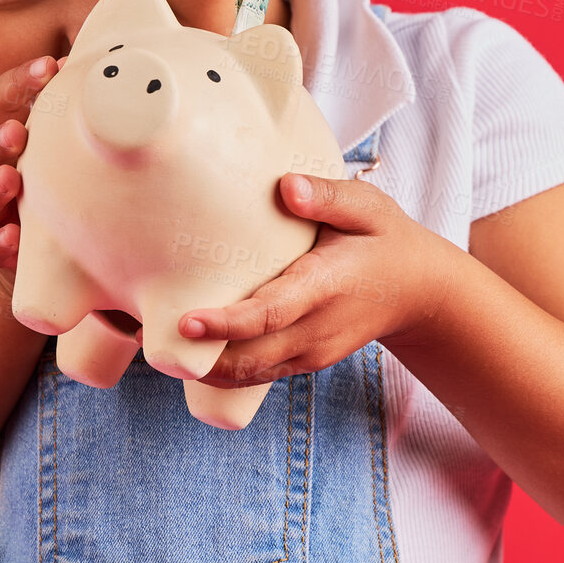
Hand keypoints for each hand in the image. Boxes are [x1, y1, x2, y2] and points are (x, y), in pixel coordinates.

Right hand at [0, 54, 67, 295]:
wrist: (56, 251)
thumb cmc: (69, 183)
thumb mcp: (76, 146)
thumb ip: (90, 111)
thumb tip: (130, 61)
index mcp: (14, 138)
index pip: (3, 101)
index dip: (19, 81)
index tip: (50, 66)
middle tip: (18, 132)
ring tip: (11, 181)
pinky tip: (14, 236)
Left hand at [176, 173, 456, 385]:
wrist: (421, 294)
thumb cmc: (387, 240)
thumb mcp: (370, 208)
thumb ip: (329, 197)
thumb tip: (287, 188)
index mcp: (326, 287)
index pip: (271, 313)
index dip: (227, 322)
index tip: (186, 319)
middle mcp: (316, 329)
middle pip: (249, 356)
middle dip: (198, 354)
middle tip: (142, 335)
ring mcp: (310, 353)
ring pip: (248, 374)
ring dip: (202, 366)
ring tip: (153, 343)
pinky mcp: (304, 362)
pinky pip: (256, 374)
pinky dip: (220, 369)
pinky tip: (187, 349)